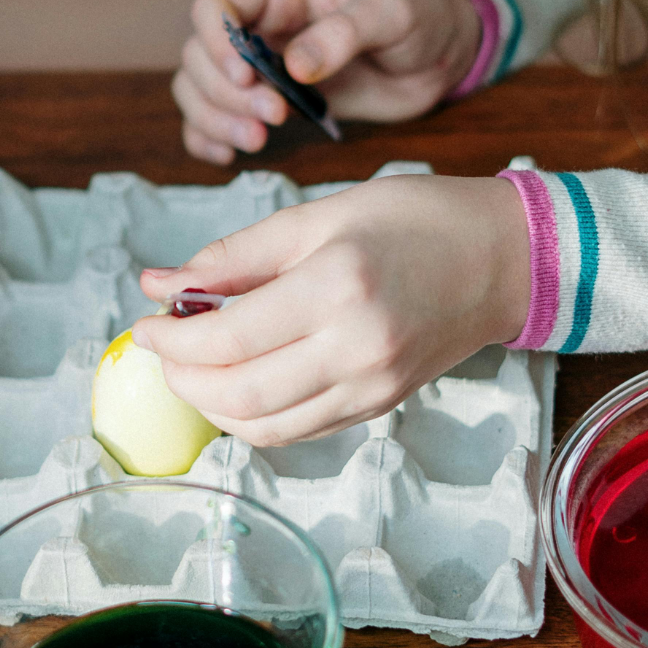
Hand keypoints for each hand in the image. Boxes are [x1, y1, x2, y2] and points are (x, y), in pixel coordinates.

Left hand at [130, 175, 528, 444]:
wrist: (502, 258)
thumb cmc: (411, 220)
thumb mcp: (316, 216)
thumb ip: (232, 257)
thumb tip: (157, 284)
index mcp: (336, 288)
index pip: (227, 340)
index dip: (170, 339)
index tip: (145, 323)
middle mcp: (356, 349)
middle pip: (238, 395)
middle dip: (181, 377)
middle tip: (162, 347)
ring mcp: (371, 387)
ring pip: (263, 428)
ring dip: (211, 405)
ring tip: (193, 367)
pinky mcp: (378, 406)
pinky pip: (297, 431)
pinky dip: (252, 417)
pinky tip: (236, 383)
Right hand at [174, 0, 481, 163]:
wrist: (438, 57)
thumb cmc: (417, 16)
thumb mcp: (391, 12)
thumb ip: (344, 33)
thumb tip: (295, 67)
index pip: (213, 6)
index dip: (218, 45)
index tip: (248, 78)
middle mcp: (255, 24)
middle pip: (199, 57)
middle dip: (226, 94)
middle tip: (275, 118)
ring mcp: (255, 66)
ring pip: (197, 91)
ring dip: (216, 121)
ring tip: (258, 141)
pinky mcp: (261, 104)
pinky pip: (209, 122)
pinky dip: (208, 140)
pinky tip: (228, 156)